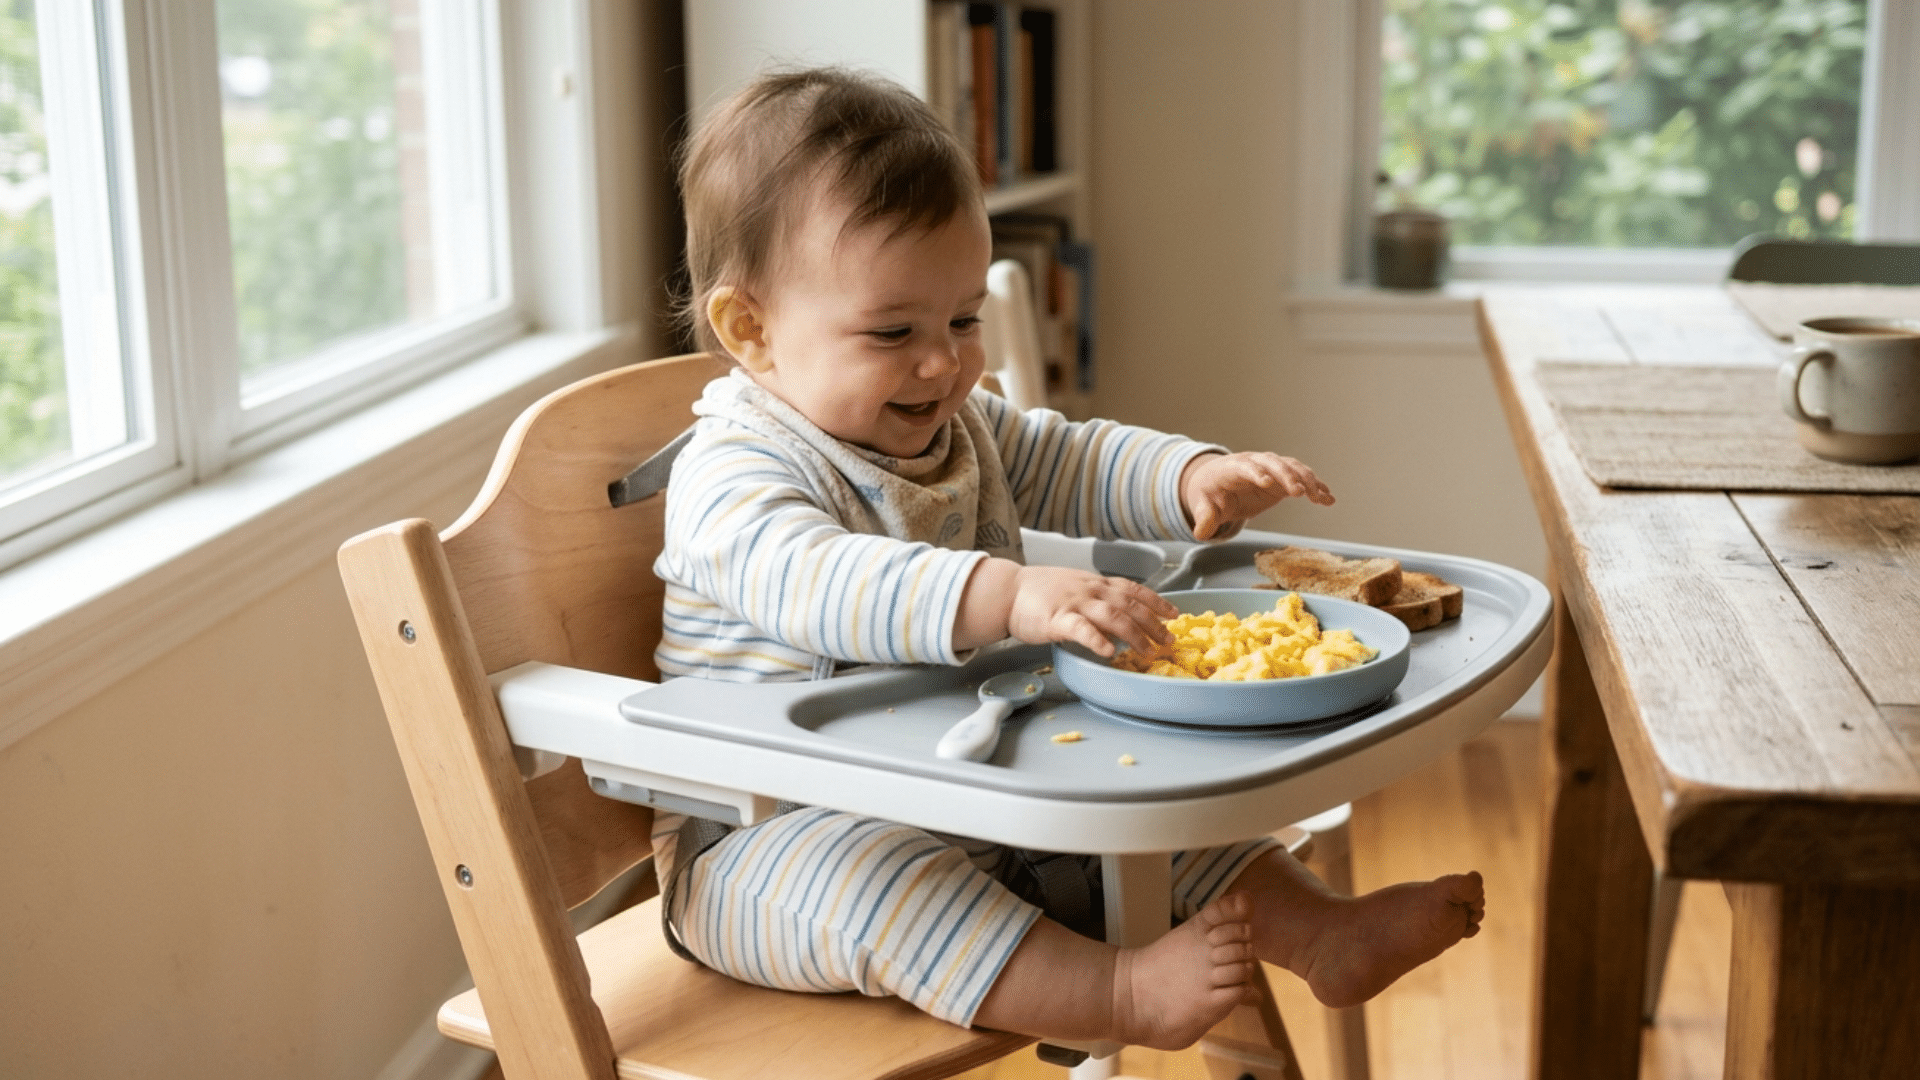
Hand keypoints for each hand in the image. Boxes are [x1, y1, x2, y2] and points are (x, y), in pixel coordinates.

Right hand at [1006, 566, 1177, 657]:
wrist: (1007, 590)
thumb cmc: (1039, 592)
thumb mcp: (1074, 586)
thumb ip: (1096, 596)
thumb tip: (1120, 613)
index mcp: (1094, 582)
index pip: (1133, 589)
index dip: (1156, 601)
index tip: (1174, 614)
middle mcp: (1089, 590)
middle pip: (1129, 605)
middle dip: (1153, 623)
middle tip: (1169, 641)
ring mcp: (1074, 603)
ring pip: (1113, 616)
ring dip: (1135, 634)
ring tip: (1149, 651)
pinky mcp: (1056, 619)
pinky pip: (1081, 629)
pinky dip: (1097, 640)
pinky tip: (1110, 652)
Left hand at [1180, 452, 1334, 540]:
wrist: (1218, 483)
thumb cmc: (1210, 493)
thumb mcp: (1202, 505)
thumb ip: (1204, 517)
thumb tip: (1201, 532)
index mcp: (1232, 468)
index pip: (1245, 466)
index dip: (1255, 473)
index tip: (1266, 484)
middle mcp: (1255, 462)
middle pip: (1273, 463)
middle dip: (1286, 476)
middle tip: (1298, 492)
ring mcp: (1272, 468)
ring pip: (1292, 468)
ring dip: (1307, 480)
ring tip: (1320, 497)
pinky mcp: (1283, 479)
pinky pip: (1302, 479)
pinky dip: (1315, 487)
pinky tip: (1328, 499)